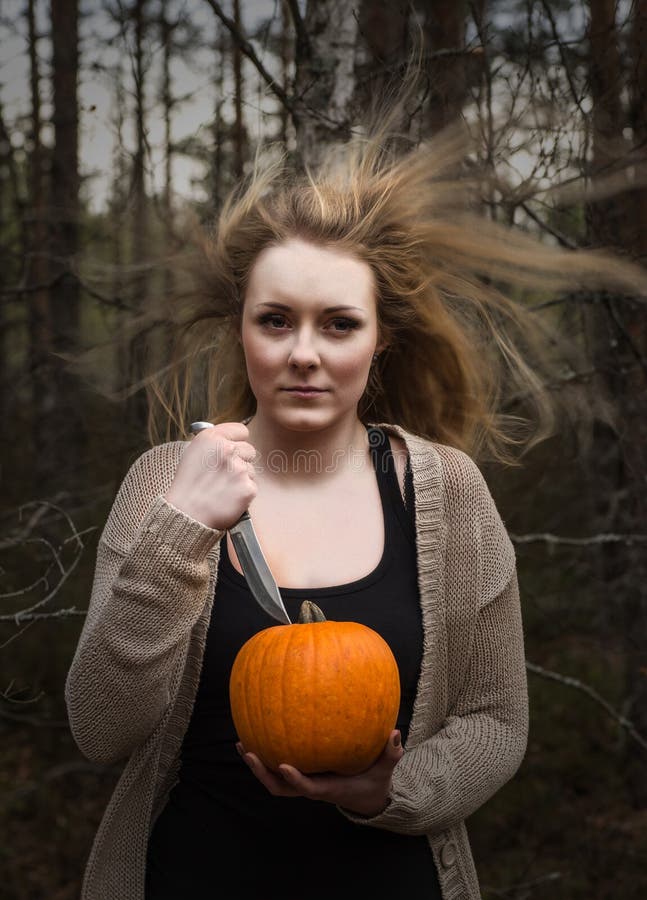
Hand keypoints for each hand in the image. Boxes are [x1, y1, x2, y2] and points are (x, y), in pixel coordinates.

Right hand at [164, 422, 257, 530]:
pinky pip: (252, 486)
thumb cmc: (187, 485)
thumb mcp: (193, 453)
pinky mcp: (248, 487)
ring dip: (241, 478)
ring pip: (251, 470)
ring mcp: (239, 469)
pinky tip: (228, 498)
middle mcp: (227, 450)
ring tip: (222, 488)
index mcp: (212, 438)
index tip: (232, 450)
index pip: (241, 430)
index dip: (237, 441)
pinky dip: (243, 494)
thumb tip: (231, 439)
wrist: (185, 514)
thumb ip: (214, 442)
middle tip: (224, 475)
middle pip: (249, 450)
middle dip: (241, 461)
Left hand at [236, 730, 403, 817]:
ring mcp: (304, 783)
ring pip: (274, 780)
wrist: (367, 797)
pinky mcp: (301, 775)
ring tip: (242, 743)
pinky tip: (255, 732)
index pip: (307, 787)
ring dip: (257, 765)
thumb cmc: (375, 780)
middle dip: (262, 773)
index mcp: (328, 789)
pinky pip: (278, 768)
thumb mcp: (386, 769)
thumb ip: (391, 753)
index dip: (294, 779)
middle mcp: (311, 788)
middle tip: (249, 752)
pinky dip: (266, 754)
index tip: (282, 764)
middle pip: (279, 787)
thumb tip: (394, 733)